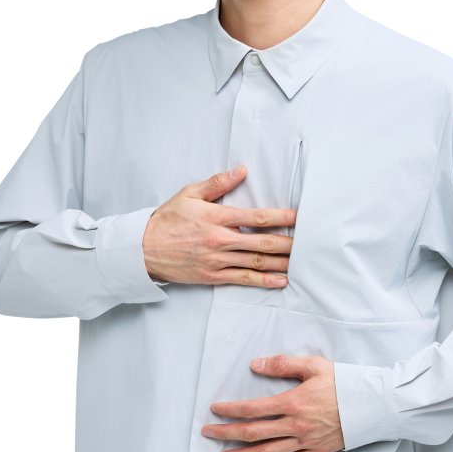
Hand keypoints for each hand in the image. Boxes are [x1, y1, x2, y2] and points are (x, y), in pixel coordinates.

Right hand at [142, 165, 297, 288]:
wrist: (143, 249)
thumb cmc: (167, 220)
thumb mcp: (189, 193)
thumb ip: (218, 183)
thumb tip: (242, 171)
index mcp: (217, 217)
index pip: (258, 217)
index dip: (282, 217)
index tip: (299, 217)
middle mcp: (220, 240)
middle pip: (263, 242)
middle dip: (289, 242)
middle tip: (309, 242)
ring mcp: (218, 260)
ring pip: (257, 262)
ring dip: (281, 262)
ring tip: (301, 261)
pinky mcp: (213, 276)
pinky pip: (244, 279)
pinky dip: (264, 280)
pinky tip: (280, 280)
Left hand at [201, 354, 344, 451]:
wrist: (372, 405)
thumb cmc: (343, 382)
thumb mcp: (313, 365)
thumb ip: (283, 364)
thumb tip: (256, 364)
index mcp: (293, 402)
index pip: (253, 409)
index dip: (230, 410)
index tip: (214, 410)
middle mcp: (296, 425)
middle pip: (254, 432)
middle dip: (227, 433)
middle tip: (208, 434)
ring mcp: (305, 441)